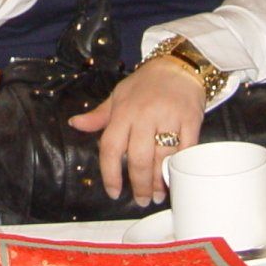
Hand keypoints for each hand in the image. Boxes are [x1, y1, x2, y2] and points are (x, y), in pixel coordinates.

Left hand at [68, 56, 207, 205]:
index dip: (110, 173)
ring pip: (162, 158)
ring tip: (157, 195)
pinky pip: (185, 150)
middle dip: (139, 185)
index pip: (111, 147)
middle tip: (141, 200)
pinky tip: (176, 179)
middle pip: (139, 158)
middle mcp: (144, 115)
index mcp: (123, 111)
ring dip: (159, 182)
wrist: (179, 65)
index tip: (113, 191)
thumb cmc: (146, 83)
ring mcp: (169, 118)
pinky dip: (180, 168)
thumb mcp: (118, 95)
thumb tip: (74, 124)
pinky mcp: (191, 120)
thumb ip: (99, 115)